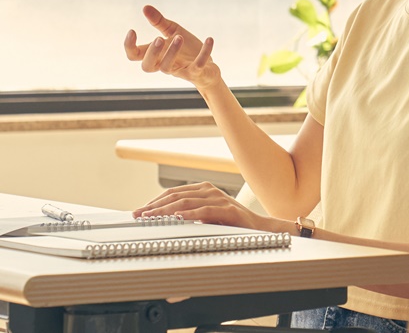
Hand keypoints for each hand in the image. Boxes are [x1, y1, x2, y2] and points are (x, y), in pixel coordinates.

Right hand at [124, 5, 220, 87]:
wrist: (208, 68)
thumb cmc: (187, 50)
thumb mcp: (173, 32)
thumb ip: (159, 22)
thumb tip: (145, 7)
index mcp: (156, 55)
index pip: (134, 56)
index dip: (129, 46)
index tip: (132, 30)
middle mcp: (164, 64)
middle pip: (147, 66)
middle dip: (151, 53)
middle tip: (159, 39)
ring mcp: (179, 70)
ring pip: (167, 68)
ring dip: (172, 52)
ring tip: (179, 37)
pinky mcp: (196, 73)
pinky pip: (198, 65)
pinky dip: (204, 52)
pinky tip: (209, 39)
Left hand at [133, 182, 282, 231]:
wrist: (258, 229)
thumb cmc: (231, 224)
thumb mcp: (206, 217)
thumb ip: (189, 215)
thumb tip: (163, 222)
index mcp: (203, 190)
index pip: (173, 192)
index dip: (154, 201)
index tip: (139, 211)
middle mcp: (210, 191)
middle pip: (175, 195)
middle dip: (154, 206)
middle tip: (138, 215)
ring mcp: (219, 199)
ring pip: (186, 201)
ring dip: (165, 210)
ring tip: (151, 217)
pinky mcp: (228, 210)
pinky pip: (205, 210)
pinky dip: (189, 214)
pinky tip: (177, 217)